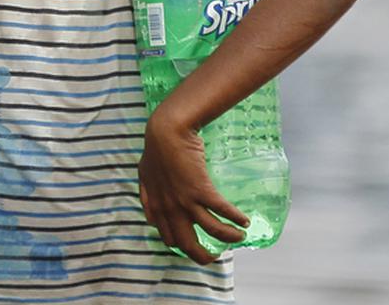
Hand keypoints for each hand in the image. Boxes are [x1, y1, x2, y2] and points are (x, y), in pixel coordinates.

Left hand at [138, 109, 248, 264]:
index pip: (169, 238)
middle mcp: (171, 210)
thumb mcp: (144, 177)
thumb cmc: (155, 150)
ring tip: (239, 237)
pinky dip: (235, 218)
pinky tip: (244, 220)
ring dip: (228, 237)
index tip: (194, 246)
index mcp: (157, 208)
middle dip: (203, 256)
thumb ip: (146, 198)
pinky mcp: (201, 190)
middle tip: (214, 257)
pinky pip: (222, 210)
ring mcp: (187, 201)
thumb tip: (150, 217)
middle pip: (189, 244)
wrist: (166, 132)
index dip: (183, 247)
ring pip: (211, 230)